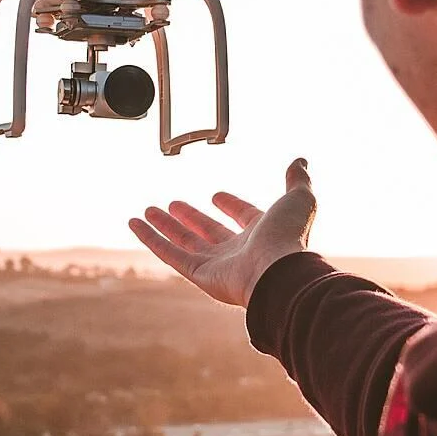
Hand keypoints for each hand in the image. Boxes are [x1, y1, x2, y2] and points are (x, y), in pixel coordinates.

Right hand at [129, 158, 316, 307]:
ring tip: (147, 211)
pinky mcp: (198, 274)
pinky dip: (151, 238)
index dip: (231, 205)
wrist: (278, 272)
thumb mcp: (298, 199)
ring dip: (165, 226)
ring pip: (184, 242)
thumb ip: (297, 180)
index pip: (243, 217)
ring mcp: (217, 264)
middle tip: (173, 204)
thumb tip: (300, 161)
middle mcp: (239, 251)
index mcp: (263, 233)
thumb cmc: (289, 237)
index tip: (216, 196)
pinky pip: (170, 254)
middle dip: (190, 217)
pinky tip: (135, 223)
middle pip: (208, 231)